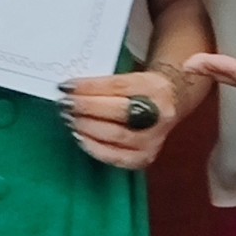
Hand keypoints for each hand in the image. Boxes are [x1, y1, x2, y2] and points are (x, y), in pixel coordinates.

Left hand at [59, 67, 186, 169]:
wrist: (169, 103)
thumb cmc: (140, 90)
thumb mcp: (130, 78)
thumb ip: (104, 85)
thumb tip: (71, 92)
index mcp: (154, 87)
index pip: (118, 86)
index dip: (89, 87)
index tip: (66, 87)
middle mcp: (159, 113)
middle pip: (120, 111)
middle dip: (87, 108)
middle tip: (65, 104)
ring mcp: (154, 139)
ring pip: (117, 135)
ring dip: (88, 127)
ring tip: (70, 119)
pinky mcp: (145, 157)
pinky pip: (116, 157)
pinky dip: (94, 148)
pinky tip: (81, 137)